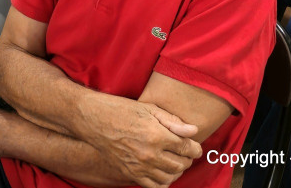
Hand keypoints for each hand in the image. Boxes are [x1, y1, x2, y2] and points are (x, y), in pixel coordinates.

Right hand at [83, 98, 200, 187]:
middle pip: (181, 164)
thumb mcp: (149, 109)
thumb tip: (193, 131)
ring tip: (175, 161)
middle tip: (185, 151)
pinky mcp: (130, 173)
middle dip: (188, 158)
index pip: (187, 148)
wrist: (94, 120)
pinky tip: (163, 172)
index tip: (194, 145)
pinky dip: (163, 182)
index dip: (195, 147)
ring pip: (169, 177)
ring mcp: (140, 166)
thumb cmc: (122, 110)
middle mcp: (150, 154)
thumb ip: (173, 121)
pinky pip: (153, 186)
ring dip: (177, 171)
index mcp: (157, 135)